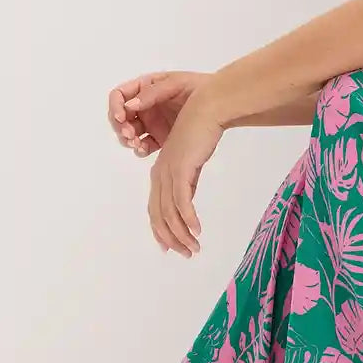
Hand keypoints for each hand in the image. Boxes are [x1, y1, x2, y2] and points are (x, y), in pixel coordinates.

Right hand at [108, 71, 208, 157]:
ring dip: (129, 140)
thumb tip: (130, 105)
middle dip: (121, 127)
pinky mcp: (161, 138)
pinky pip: (144, 146)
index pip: (120, 95)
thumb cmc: (199, 87)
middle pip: (122, 118)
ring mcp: (152, 123)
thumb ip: (152, 93)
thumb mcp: (176, 83)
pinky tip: (144, 150)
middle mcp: (145, 106)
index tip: (120, 117)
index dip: (116, 106)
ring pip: (130, 134)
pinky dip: (141, 149)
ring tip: (138, 144)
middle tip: (130, 136)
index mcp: (145, 88)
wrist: (221, 103)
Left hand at [145, 94, 223, 257]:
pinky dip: (188, 219)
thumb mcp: (193, 161)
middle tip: (185, 254)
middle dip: (171, 238)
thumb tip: (188, 200)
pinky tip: (197, 231)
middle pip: (159, 215)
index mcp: (160, 172)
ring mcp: (169, 172)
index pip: (155, 209)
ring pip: (170, 212)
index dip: (161, 231)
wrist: (207, 108)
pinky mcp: (182, 169)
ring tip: (194, 248)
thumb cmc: (201, 130)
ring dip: (182, 234)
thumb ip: (188, 180)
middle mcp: (160, 174)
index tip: (171, 247)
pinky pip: (182, 201)